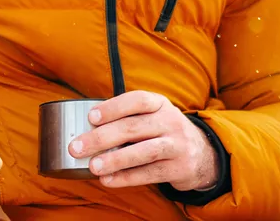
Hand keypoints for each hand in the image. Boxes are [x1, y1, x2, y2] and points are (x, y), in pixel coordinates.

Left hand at [70, 90, 218, 190]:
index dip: (113, 107)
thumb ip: (127, 119)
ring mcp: (177, 145)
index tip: (91, 117)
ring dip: (115, 159)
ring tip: (93, 166)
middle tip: (76, 147)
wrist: (202, 155)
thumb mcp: (153, 117)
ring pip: (143, 152)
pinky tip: (108, 180)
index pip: (137, 100)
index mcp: (160, 104)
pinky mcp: (179, 168)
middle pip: (133, 128)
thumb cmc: (163, 133)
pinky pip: (149, 173)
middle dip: (101, 137)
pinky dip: (126, 178)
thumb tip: (86, 130)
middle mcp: (171, 122)